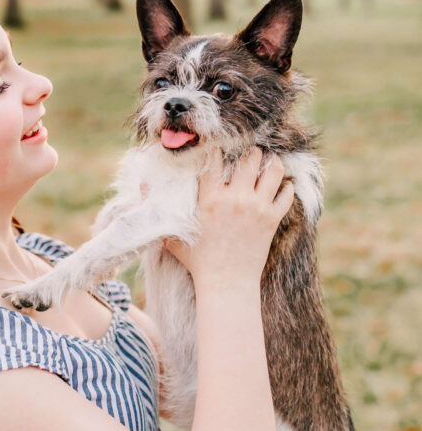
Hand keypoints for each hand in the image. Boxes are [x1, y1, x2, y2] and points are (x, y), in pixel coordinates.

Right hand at [164, 147, 293, 289]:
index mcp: (209, 198)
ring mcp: (256, 207)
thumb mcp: (171, 234)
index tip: (219, 148)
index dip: (217, 148)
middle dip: (249, 153)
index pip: (215, 158)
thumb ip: (157, 208)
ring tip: (266, 165)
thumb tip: (142, 183)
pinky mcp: (271, 219)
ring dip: (271, 164)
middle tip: (247, 156)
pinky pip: (287, 193)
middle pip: (250, 156)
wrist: (225, 283)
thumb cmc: (197, 260)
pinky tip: (279, 188)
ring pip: (273, 169)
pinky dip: (285, 187)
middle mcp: (234, 198)